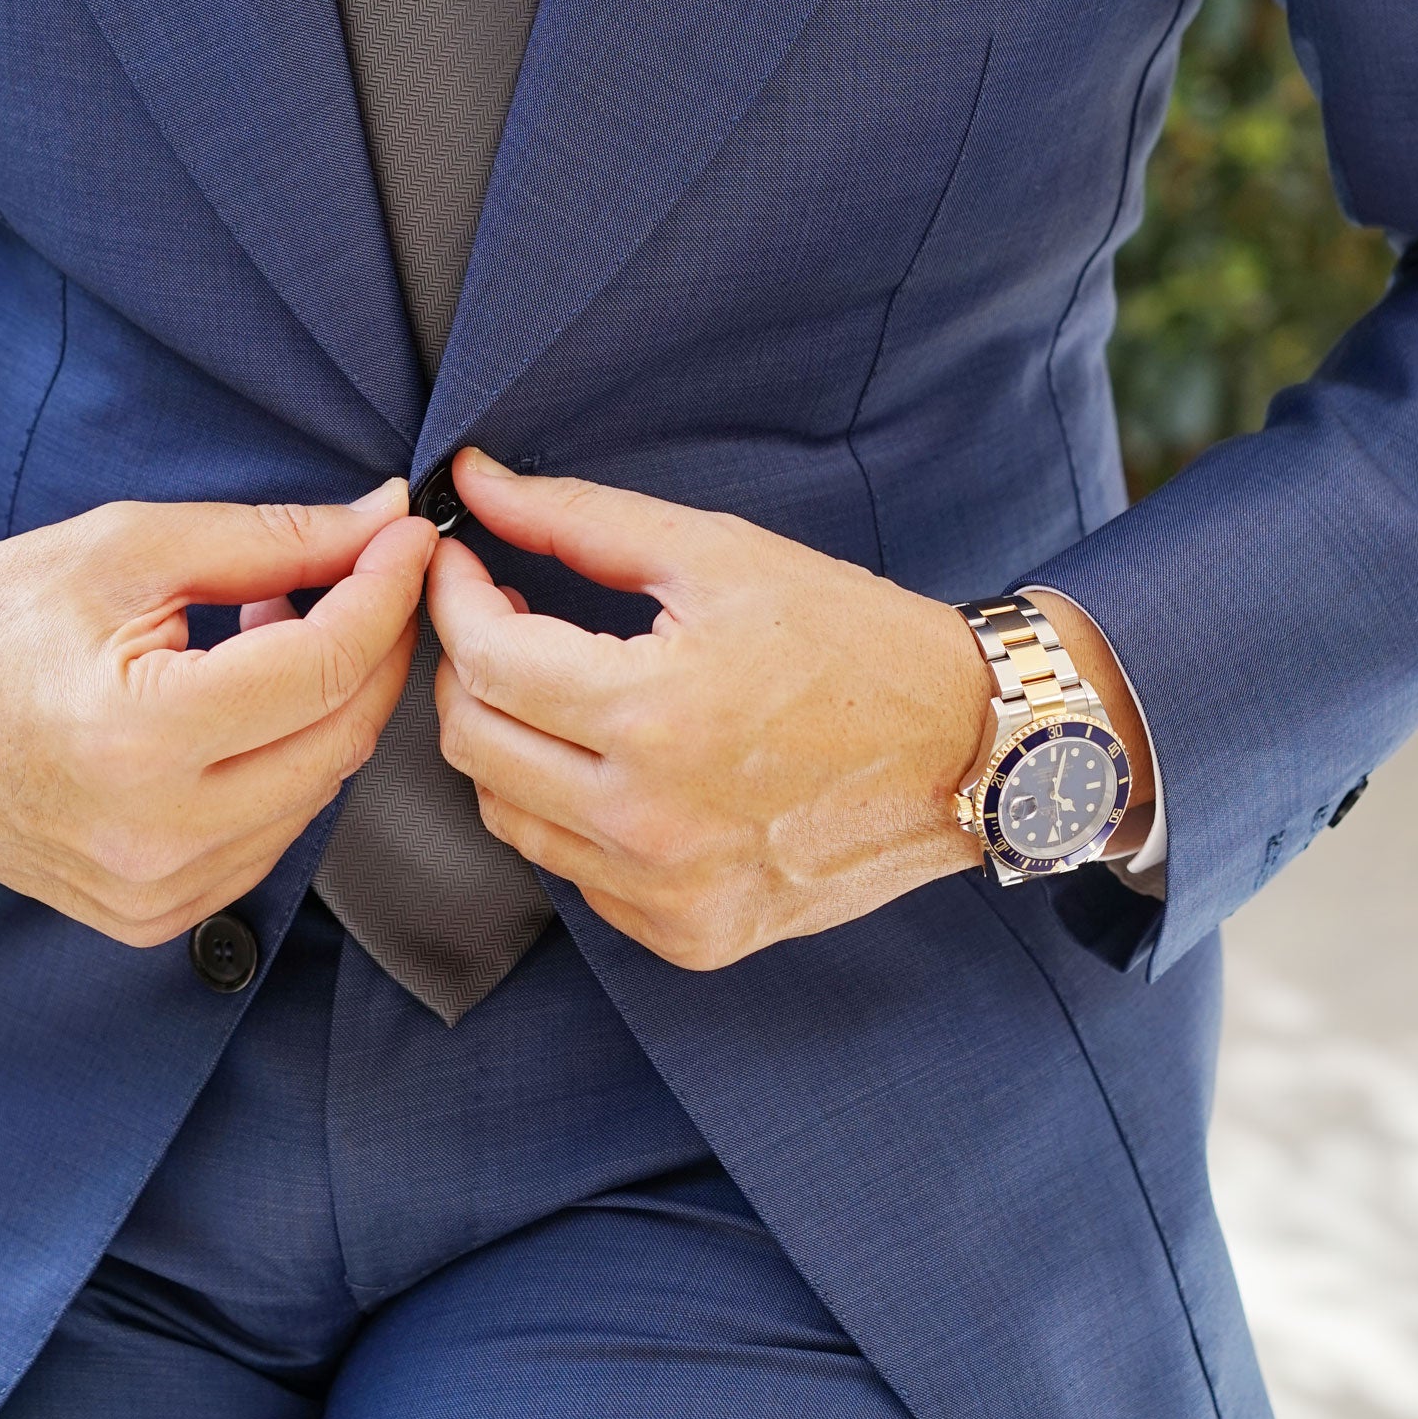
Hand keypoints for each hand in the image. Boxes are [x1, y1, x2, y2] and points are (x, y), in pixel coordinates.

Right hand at [0, 484, 434, 945]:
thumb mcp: (131, 547)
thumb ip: (272, 539)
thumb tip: (384, 520)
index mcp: (138, 737)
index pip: (323, 668)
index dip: (385, 591)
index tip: (407, 535)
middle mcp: (154, 837)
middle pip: (340, 736)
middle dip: (376, 644)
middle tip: (369, 569)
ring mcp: (154, 893)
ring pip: (319, 790)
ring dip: (330, 703)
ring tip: (282, 622)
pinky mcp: (152, 916)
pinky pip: (271, 835)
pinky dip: (287, 761)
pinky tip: (247, 697)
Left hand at [426, 450, 1145, 969]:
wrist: (965, 749)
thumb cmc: (847, 635)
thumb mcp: (716, 554)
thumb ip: (577, 518)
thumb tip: (473, 481)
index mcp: (656, 714)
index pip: (486, 662)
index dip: (452, 601)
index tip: (460, 565)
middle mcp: (651, 821)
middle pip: (474, 746)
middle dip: (467, 668)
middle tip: (505, 619)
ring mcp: (668, 893)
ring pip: (508, 817)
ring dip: (510, 742)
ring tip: (560, 688)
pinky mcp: (689, 937)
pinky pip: (574, 873)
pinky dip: (570, 813)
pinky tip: (619, 763)